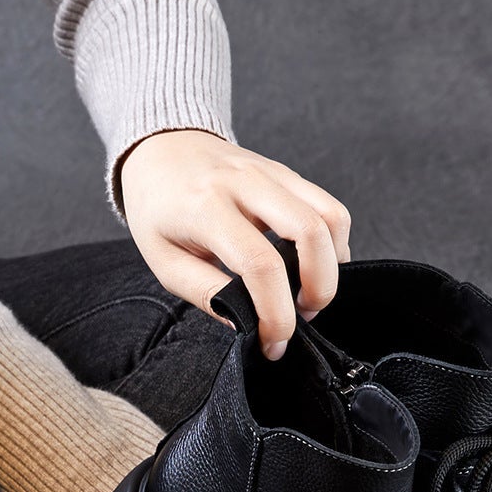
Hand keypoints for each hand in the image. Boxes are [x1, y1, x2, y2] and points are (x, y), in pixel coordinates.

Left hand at [118, 129, 350, 359]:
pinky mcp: (288, 173)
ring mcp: (272, 173)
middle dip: (319, 288)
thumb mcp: (165, 261)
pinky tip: (312, 267)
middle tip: (302, 317)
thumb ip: (205, 294)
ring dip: (332, 266)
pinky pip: (329, 207)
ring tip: (309, 293)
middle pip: (310, 233)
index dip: (276, 313)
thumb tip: (245, 326)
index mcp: (207, 208)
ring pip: (331, 216)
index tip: (274, 342)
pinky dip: (332, 244)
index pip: (260, 265)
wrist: (162, 149)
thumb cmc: (158, 210)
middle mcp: (245, 183)